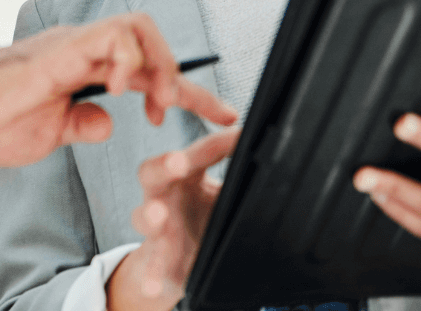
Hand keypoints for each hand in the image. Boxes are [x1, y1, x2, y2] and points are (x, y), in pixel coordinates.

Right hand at [0, 13, 236, 167]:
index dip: (190, 94)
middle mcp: (82, 49)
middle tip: (189, 114)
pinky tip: (122, 90)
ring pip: (140, 27)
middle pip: (153, 41)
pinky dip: (130, 60)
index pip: (147, 72)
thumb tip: (108, 122)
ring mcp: (72, 45)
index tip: (221, 117)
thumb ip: (79, 123)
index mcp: (82, 68)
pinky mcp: (61, 49)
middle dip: (186, 78)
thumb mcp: (48, 133)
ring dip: (162, 65)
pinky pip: (113, 36)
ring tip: (160, 104)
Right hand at [109, 129, 239, 310]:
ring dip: (151, 215)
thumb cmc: (201, 217)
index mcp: (185, 176)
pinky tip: (154, 285)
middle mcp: (164, 196)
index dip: (217, 143)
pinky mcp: (157, 259)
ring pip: (145, 217)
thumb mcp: (223, 193)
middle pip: (153, 171)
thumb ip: (242, 175)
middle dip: (165, 165)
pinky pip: (152, 266)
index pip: (199, 152)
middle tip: (178, 162)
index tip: (239, 135)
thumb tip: (275, 154)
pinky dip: (152, 276)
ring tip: (159, 215)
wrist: (179, 260)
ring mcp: (157, 228)